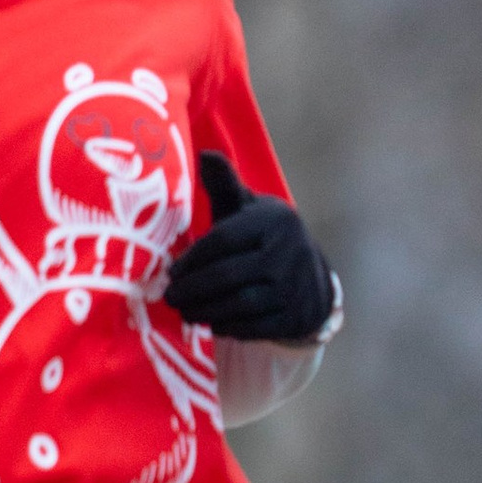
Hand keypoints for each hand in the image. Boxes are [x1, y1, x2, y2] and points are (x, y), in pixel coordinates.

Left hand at [161, 148, 336, 343]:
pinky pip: (253, 328)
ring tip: (185, 312)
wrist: (311, 275)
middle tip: (170, 297)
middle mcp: (287, 253)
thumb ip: (224, 183)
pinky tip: (211, 323)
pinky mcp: (295, 317)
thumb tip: (203, 154)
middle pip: (228, 276)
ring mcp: (294, 287)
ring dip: (205, 312)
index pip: (223, 241)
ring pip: (239, 305)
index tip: (170, 272)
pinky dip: (227, 328)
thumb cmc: (263, 236)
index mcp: (273, 220)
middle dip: (192, 290)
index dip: (192, 259)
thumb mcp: (247, 207)